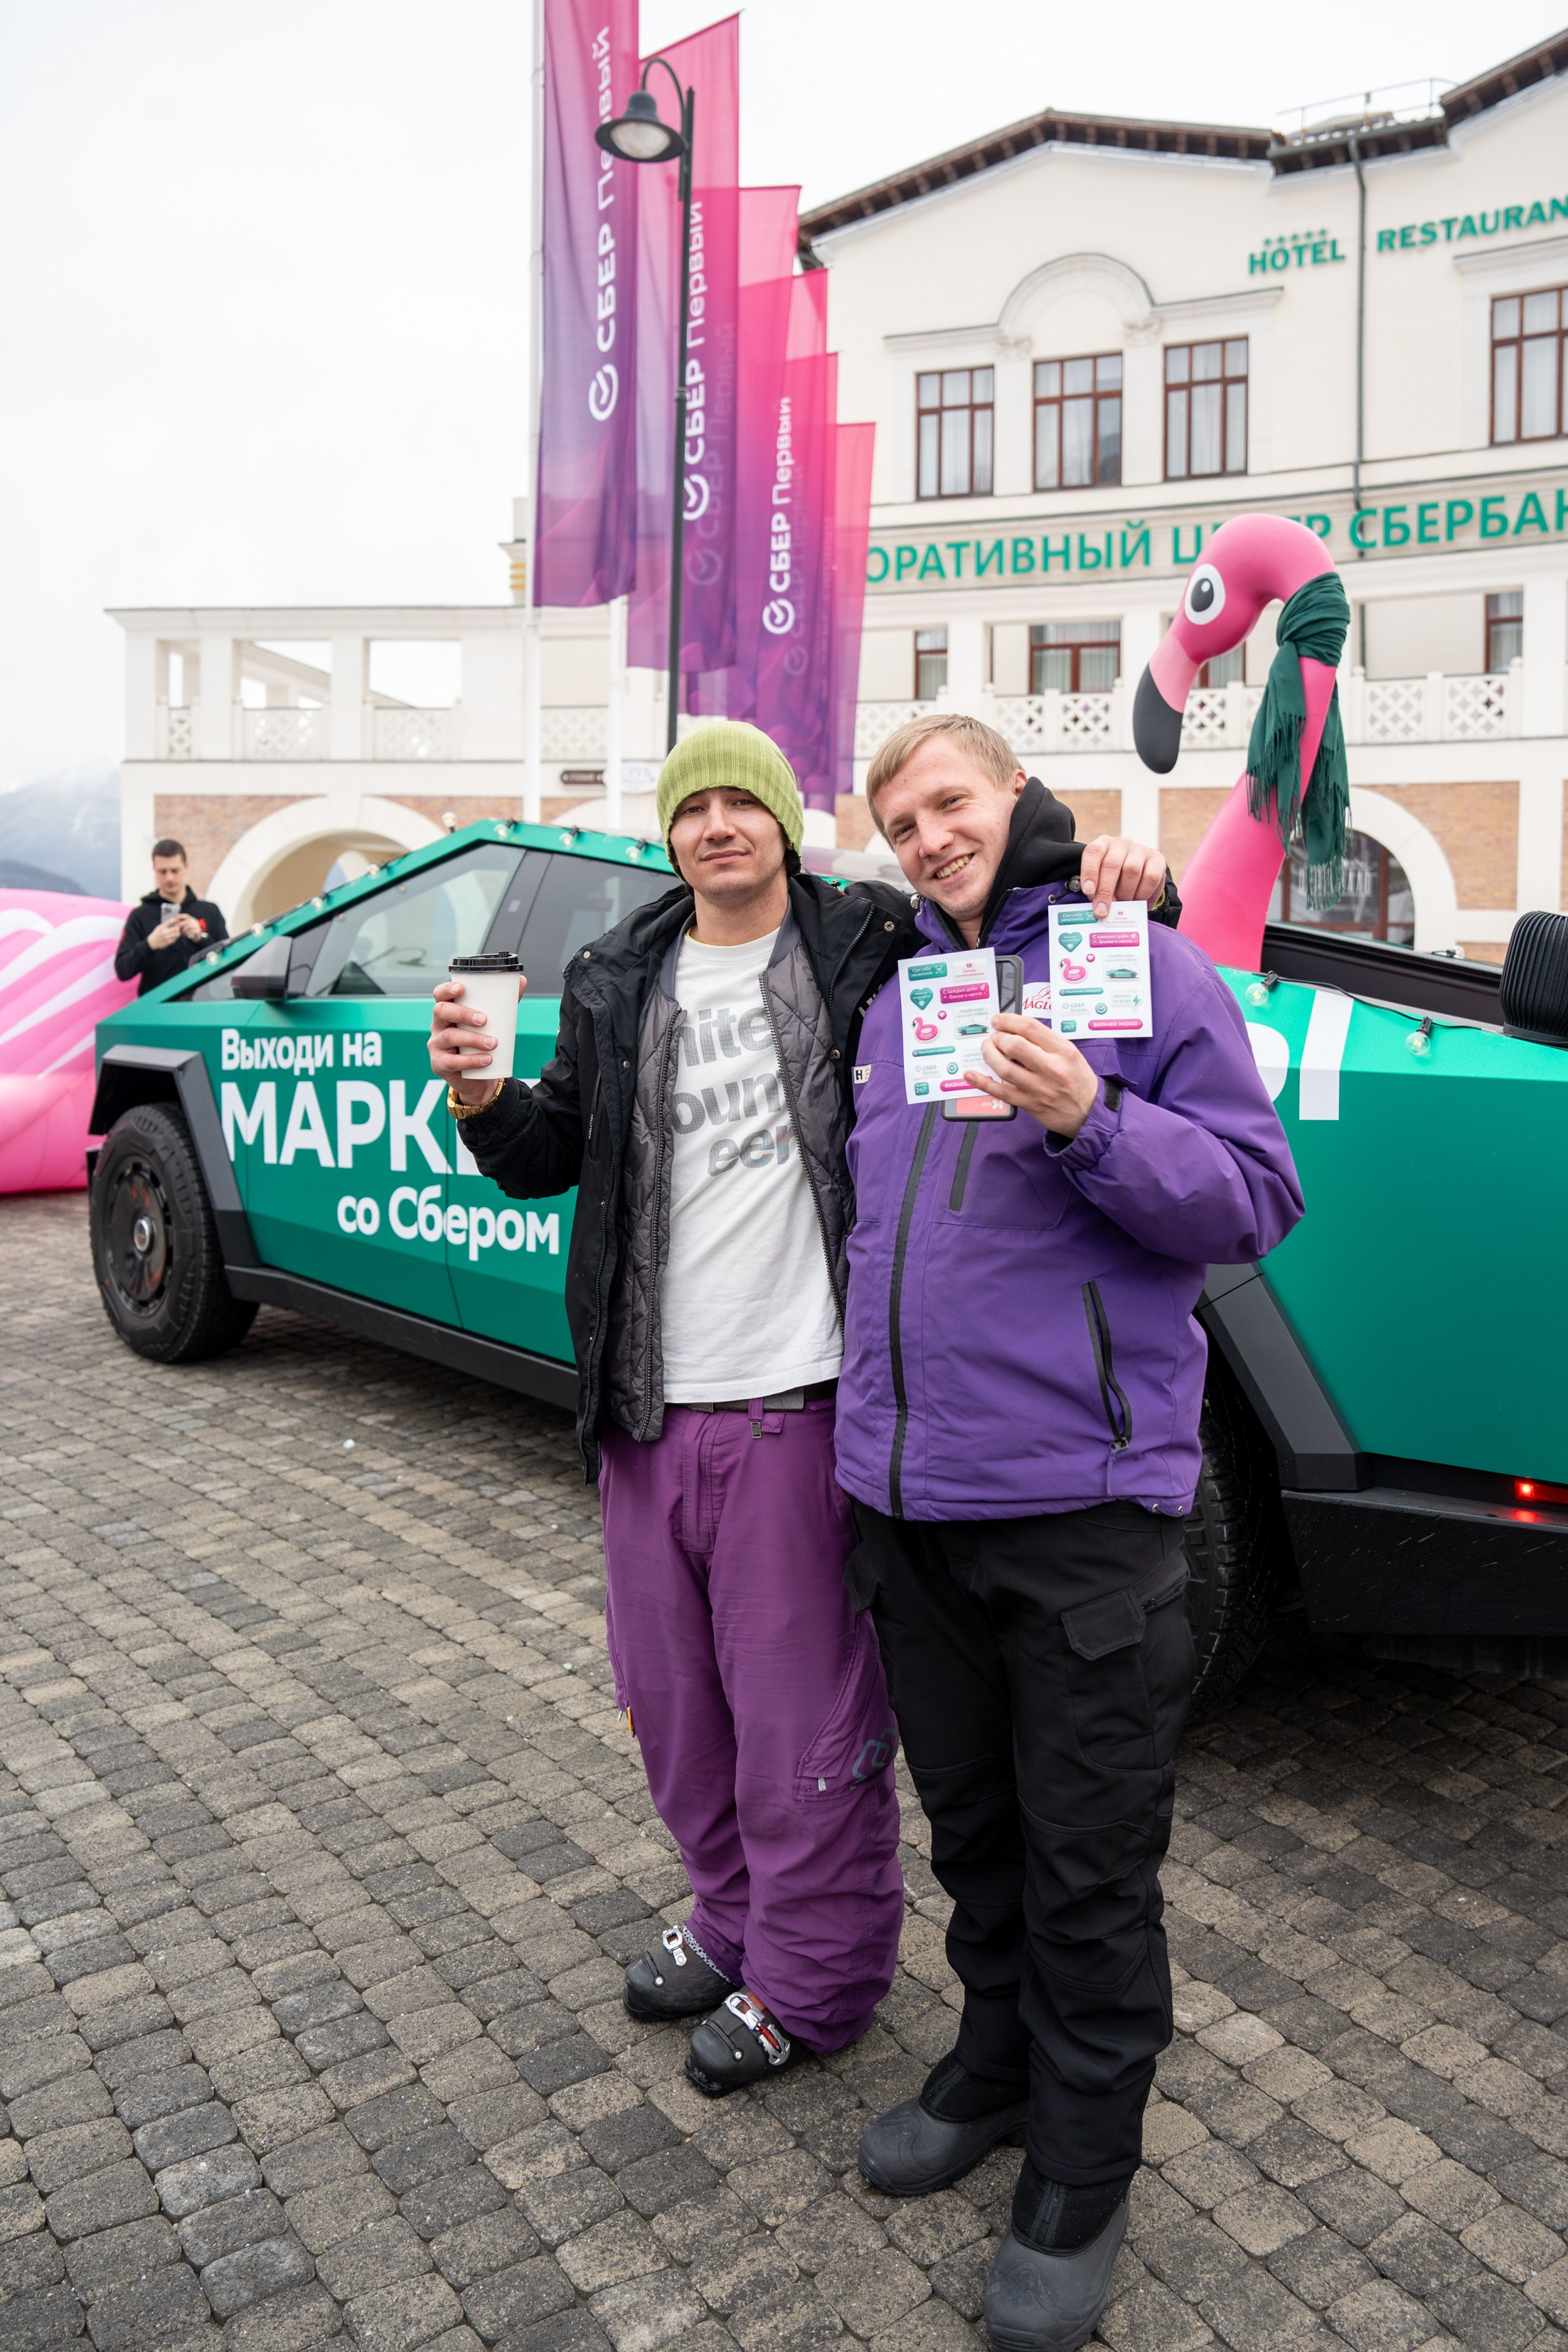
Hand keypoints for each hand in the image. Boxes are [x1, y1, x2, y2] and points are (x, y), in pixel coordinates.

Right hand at [148, 919, 182, 949]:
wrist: (152, 942)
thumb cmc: (156, 933)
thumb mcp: (159, 927)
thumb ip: (165, 925)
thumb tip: (172, 921)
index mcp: (161, 927)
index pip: (169, 922)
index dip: (174, 919)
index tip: (177, 919)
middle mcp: (164, 932)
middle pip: (175, 928)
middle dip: (178, 927)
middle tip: (179, 926)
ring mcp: (166, 937)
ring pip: (177, 934)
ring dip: (178, 932)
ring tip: (177, 931)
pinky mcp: (168, 942)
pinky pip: (175, 939)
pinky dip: (175, 937)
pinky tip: (174, 936)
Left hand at [175, 913, 202, 938]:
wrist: (197, 937)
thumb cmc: (190, 931)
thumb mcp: (187, 925)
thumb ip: (183, 923)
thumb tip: (176, 919)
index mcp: (192, 919)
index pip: (186, 916)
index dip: (181, 916)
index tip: (176, 917)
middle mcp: (195, 921)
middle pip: (186, 921)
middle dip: (181, 924)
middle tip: (177, 928)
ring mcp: (197, 926)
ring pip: (188, 926)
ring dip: (184, 930)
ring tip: (182, 933)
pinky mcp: (198, 931)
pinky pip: (190, 931)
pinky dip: (187, 933)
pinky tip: (185, 934)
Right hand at [429, 975, 525, 1102]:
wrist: (479, 1076)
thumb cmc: (482, 1040)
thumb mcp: (492, 1022)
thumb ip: (504, 1003)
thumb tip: (521, 981)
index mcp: (448, 1011)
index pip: (440, 995)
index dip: (447, 990)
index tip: (461, 989)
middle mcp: (439, 1025)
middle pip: (441, 1011)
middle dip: (463, 1013)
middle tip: (484, 1020)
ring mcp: (436, 1045)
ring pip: (449, 1036)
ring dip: (473, 1039)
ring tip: (493, 1043)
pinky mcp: (440, 1064)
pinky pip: (452, 1061)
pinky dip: (471, 1061)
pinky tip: (486, 1060)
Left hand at [964, 1014, 1099, 1138]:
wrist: (1089, 1113)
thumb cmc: (1078, 1080)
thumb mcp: (1070, 1053)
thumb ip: (1046, 1041)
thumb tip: (1016, 1029)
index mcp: (1063, 1051)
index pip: (1030, 1027)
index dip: (1008, 1021)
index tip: (998, 1020)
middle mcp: (1051, 1068)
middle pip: (1015, 1045)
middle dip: (998, 1037)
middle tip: (994, 1037)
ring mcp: (1039, 1088)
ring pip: (1004, 1068)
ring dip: (989, 1055)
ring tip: (986, 1048)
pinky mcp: (1029, 1103)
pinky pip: (1000, 1092)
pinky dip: (983, 1082)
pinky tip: (971, 1074)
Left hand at [1079, 835, 1165, 921]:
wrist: (1140, 871)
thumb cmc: (1115, 878)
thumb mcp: (1102, 880)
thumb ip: (1097, 891)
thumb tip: (1099, 910)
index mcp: (1103, 844)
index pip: (1093, 852)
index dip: (1090, 871)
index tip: (1088, 891)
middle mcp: (1121, 843)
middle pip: (1112, 864)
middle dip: (1105, 891)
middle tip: (1102, 911)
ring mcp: (1140, 849)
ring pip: (1132, 870)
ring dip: (1125, 893)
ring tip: (1122, 906)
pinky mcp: (1157, 859)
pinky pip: (1151, 877)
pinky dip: (1143, 894)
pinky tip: (1138, 902)